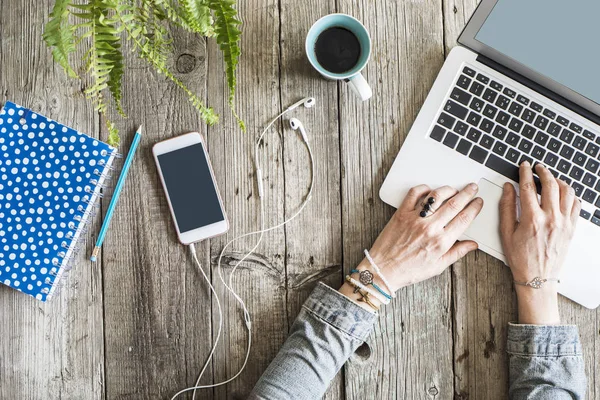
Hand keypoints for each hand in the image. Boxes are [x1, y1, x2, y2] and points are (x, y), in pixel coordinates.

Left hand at [340, 183, 483, 309]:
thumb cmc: (409, 270)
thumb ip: (457, 253)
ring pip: (436, 196)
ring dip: (448, 189)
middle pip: (454, 204)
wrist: (384, 270)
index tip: (478, 202)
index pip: (464, 219)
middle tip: (472, 188)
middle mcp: (429, 228)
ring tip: (453, 189)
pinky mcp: (401, 213)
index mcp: (441, 241)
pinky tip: (429, 190)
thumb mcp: (438, 266)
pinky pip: (414, 194)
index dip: (474, 207)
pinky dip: (423, 188)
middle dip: (466, 193)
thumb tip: (472, 245)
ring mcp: (415, 219)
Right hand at [499, 162, 579, 324]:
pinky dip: (571, 195)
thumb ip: (507, 207)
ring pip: (567, 192)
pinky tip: (564, 194)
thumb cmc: (520, 258)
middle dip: (543, 172)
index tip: (524, 166)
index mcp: (532, 219)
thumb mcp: (506, 232)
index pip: (528, 187)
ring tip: (551, 179)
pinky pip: (576, 205)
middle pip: (550, 185)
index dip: (525, 173)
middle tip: (538, 168)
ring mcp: (564, 223)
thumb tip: (508, 189)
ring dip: (559, 181)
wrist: (537, 278)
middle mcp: (551, 219)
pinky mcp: (571, 229)